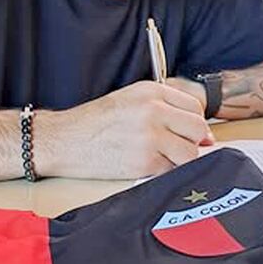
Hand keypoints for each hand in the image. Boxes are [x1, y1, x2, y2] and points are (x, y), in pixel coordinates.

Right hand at [38, 80, 213, 179]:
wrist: (64, 140)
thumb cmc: (93, 123)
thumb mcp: (128, 99)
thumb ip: (161, 107)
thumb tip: (198, 131)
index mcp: (150, 91)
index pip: (195, 106)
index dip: (195, 122)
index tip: (190, 133)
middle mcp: (153, 111)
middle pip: (198, 128)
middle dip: (194, 141)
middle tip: (181, 147)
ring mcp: (150, 137)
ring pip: (190, 153)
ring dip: (182, 159)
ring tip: (164, 158)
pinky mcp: (144, 162)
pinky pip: (172, 170)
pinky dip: (166, 172)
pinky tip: (150, 166)